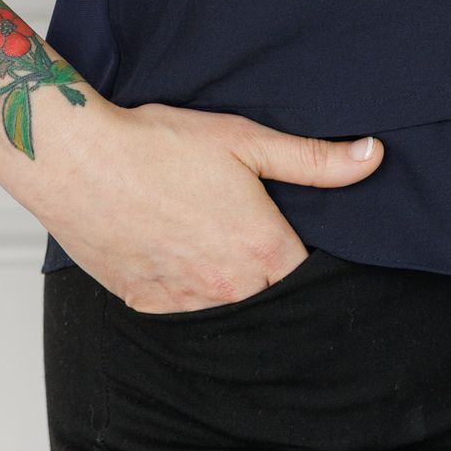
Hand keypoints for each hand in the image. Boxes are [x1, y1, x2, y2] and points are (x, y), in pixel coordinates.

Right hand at [41, 98, 384, 312]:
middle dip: (266, 270)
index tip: (291, 233)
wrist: (77, 159)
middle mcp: (228, 288)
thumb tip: (373, 157)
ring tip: (204, 236)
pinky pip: (180, 310)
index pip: (308, 276)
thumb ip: (314, 159)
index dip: (304, 255)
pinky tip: (172, 250)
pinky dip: (183, 288)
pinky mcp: (144, 304)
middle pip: (268, 296)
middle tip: (241, 228)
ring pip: (225, 307)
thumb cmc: (158, 144)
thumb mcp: (245, 140)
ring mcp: (184, 302)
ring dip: (224, 283)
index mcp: (262, 250)